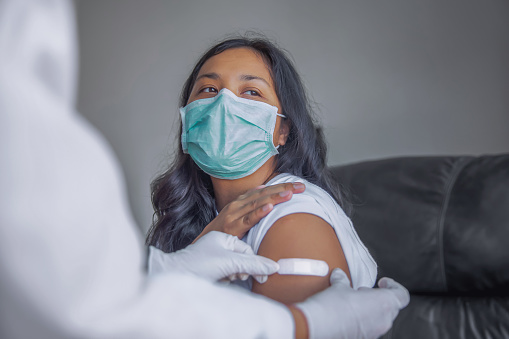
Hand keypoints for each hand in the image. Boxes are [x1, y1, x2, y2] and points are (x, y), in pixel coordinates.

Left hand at [148, 231, 278, 282]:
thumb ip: (253, 264)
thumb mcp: (229, 263)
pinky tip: (218, 281)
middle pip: (241, 258)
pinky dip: (224, 280)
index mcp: (223, 236)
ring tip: (224, 278)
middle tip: (237, 276)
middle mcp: (217, 244)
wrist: (171, 276)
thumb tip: (273, 267)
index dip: (254, 263)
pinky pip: (224, 275)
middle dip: (241, 270)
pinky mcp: (207, 269)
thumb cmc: (197, 265)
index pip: (247, 249)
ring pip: (233, 268)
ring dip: (232, 275)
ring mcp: (211, 256)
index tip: (260, 276)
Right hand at [193, 182, 305, 241]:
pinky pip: (248, 219)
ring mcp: (234, 215)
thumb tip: (263, 189)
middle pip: (264, 194)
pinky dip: (259, 212)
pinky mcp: (232, 228)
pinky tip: (269, 208)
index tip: (299, 186)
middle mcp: (238, 205)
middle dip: (284, 189)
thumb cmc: (223, 230)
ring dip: (275, 197)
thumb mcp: (237, 214)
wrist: (203, 243)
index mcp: (241, 201)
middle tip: (301, 187)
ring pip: (258, 204)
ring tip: (290, 194)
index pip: (265, 190)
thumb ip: (250, 203)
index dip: (282, 186)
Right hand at [295, 269, 409, 338]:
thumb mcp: (339, 287)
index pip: (402, 295)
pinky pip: (369, 328)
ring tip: (353, 302)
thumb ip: (343, 280)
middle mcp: (384, 321)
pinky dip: (363, 320)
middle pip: (391, 307)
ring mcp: (374, 333)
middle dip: (378, 297)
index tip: (382, 282)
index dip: (394, 286)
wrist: (318, 327)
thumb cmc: (333, 306)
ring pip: (380, 319)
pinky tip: (347, 314)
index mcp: (384, 304)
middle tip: (363, 291)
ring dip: (371, 309)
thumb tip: (340, 275)